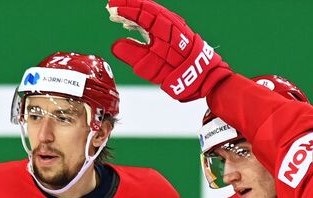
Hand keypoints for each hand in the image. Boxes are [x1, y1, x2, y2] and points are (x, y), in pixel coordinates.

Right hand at [107, 0, 228, 102]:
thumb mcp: (150, 67)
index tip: (111, 8)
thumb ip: (132, 54)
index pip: (141, 11)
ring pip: (152, 11)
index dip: (125, 8)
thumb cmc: (178, 72)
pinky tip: (135, 23)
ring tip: (120, 13)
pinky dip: (143, 17)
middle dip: (128, 4)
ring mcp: (175, 24)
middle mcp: (170, 21)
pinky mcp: (176, 30)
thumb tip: (116, 45)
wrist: (202, 76)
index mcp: (163, 27)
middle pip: (146, 6)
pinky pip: (157, 17)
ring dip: (135, 10)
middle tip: (112, 5)